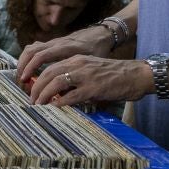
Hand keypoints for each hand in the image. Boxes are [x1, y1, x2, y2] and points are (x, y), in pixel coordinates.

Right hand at [14, 25, 113, 85]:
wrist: (100, 35)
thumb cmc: (97, 51)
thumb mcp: (90, 64)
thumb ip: (77, 76)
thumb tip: (63, 96)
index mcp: (65, 49)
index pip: (42, 56)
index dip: (31, 67)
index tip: (26, 80)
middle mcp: (56, 44)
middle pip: (32, 51)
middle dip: (23, 66)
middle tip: (21, 81)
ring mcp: (53, 42)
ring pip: (31, 48)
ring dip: (23, 62)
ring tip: (22, 77)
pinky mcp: (52, 43)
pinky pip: (35, 48)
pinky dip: (28, 58)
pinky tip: (28, 69)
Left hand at [29, 56, 151, 106]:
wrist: (136, 75)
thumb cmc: (115, 76)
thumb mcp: (91, 71)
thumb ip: (76, 79)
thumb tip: (60, 94)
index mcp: (77, 60)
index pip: (51, 67)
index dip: (39, 79)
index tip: (33, 90)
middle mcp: (79, 64)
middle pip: (49, 73)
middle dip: (37, 87)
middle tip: (32, 100)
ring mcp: (86, 76)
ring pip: (56, 82)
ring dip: (44, 94)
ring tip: (39, 105)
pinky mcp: (94, 88)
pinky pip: (71, 95)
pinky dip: (60, 102)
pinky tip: (55, 108)